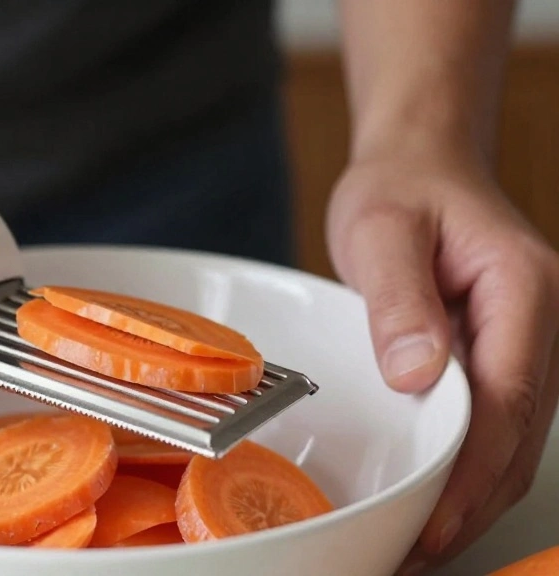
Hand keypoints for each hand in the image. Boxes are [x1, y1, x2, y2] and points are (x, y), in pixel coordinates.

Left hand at [326, 148, 558, 573]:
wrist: (420, 163)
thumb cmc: (402, 189)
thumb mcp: (383, 231)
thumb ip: (399, 301)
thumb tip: (419, 375)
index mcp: (521, 290)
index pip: (507, 401)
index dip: (472, 472)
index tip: (433, 521)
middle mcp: (536, 324)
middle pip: (519, 437)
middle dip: (473, 505)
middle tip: (415, 554)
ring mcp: (524, 343)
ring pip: (513, 441)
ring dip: (471, 497)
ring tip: (418, 544)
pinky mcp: (499, 355)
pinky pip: (494, 425)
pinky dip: (467, 469)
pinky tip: (433, 496)